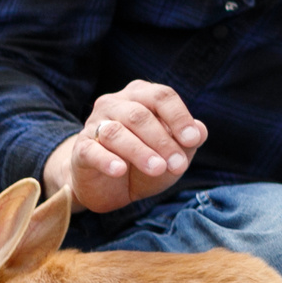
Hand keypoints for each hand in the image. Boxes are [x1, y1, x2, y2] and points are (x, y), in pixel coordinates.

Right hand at [42, 80, 205, 213]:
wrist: (108, 186)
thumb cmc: (145, 161)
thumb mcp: (172, 152)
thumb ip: (187, 141)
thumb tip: (201, 131)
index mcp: (141, 96)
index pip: (162, 96)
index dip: (179, 117)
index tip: (193, 140)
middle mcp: (116, 104)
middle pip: (140, 115)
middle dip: (162, 140)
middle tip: (178, 164)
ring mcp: (94, 125)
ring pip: (116, 132)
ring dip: (140, 151)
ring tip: (157, 168)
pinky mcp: (80, 149)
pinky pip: (92, 151)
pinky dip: (107, 160)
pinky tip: (120, 170)